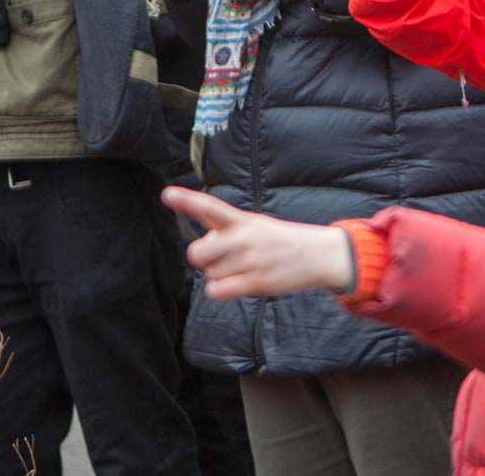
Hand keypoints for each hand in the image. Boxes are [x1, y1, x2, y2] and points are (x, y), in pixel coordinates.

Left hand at [161, 187, 355, 299]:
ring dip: (219, 276)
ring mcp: (250, 260)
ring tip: (242, 269)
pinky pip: (218, 291)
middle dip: (202, 259)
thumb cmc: (278, 240)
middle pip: (197, 253)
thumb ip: (223, 228)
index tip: (166, 193)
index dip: (186, 200)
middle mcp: (244, 237)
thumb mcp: (254, 224)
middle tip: (221, 258)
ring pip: (209, 274)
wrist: (318, 255)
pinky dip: (221, 290)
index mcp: (241, 220)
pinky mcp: (257, 282)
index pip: (210, 207)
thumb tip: (197, 246)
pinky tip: (236, 284)